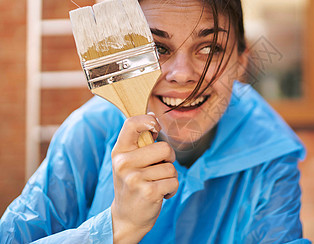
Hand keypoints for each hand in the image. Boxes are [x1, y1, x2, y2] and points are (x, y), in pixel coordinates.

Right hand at [110, 113, 178, 242]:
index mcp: (119, 151)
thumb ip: (139, 141)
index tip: (156, 129)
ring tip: (156, 183)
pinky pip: (174, 181)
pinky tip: (160, 194)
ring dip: (170, 177)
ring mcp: (135, 178)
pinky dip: (172, 189)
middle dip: (169, 158)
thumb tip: (153, 116)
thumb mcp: (129, 160)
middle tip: (158, 168)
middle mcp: (124, 163)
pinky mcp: (148, 192)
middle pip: (164, 147)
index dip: (149, 121)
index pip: (132, 123)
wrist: (127, 217)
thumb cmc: (133, 183)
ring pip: (171, 167)